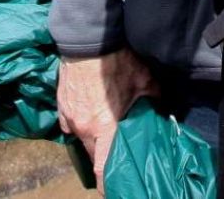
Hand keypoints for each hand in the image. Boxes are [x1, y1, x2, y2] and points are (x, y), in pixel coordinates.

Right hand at [56, 50, 158, 173]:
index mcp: (104, 126)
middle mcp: (84, 127)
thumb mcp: (144, 82)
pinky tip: (91, 112)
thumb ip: (152, 103)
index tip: (113, 188)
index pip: (102, 167)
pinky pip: (71, 124)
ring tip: (105, 127)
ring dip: (93, 137)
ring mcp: (69, 117)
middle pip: (93, 155)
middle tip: (117, 150)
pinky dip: (80, 123)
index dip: (107, 183)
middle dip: (104, 157)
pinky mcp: (61, 106)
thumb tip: (162, 114)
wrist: (88, 40)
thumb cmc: (117, 61)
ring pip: (82, 139)